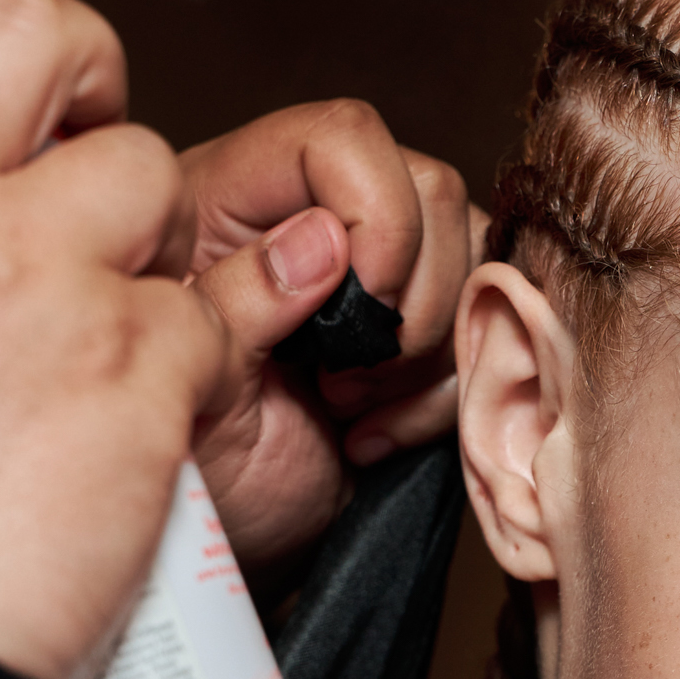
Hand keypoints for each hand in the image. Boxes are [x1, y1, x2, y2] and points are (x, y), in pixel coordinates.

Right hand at [0, 0, 230, 678]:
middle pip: (36, 32)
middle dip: (79, 78)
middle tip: (78, 156)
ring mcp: (24, 273)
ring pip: (146, 180)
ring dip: (139, 253)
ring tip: (84, 359)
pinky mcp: (133, 363)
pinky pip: (208, 312)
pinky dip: (194, 368)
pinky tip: (128, 437)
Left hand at [181, 100, 485, 579]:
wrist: (222, 539)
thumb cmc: (188, 465)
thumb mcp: (189, 384)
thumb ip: (239, 299)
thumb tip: (321, 240)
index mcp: (227, 199)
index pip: (341, 139)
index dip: (376, 215)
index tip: (361, 307)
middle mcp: (310, 214)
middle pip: (427, 187)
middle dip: (411, 298)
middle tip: (346, 379)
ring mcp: (374, 268)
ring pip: (472, 252)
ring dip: (431, 349)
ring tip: (354, 409)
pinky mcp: (422, 324)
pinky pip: (490, 324)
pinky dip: (452, 390)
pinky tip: (378, 431)